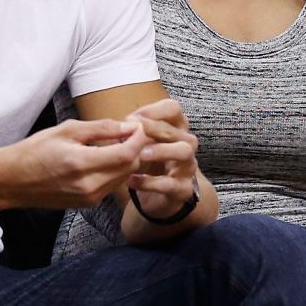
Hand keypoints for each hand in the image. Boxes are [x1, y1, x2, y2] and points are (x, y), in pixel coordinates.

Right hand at [0, 117, 146, 208]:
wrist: (13, 181)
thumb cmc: (35, 151)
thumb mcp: (67, 130)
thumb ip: (101, 129)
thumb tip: (129, 126)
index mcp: (82, 164)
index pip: (127, 153)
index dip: (138, 138)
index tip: (136, 126)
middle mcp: (89, 186)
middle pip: (130, 166)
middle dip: (135, 147)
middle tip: (127, 132)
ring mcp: (90, 198)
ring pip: (124, 177)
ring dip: (126, 159)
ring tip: (113, 143)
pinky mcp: (89, 204)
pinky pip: (112, 185)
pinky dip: (115, 170)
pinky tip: (102, 158)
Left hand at [125, 99, 200, 219]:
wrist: (161, 197)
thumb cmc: (149, 164)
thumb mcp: (141, 144)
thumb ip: (132, 133)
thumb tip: (118, 126)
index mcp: (176, 129)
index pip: (172, 109)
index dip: (152, 110)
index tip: (131, 119)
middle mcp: (186, 145)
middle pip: (178, 130)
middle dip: (154, 128)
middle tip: (133, 131)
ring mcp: (187, 167)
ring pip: (184, 152)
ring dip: (161, 150)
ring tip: (140, 154)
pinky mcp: (183, 189)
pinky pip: (170, 184)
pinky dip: (149, 182)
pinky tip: (131, 181)